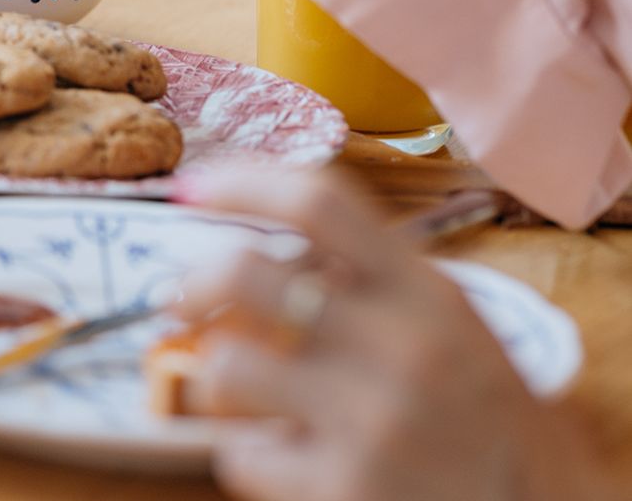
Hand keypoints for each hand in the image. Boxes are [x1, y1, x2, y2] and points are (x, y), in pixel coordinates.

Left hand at [173, 172, 609, 500]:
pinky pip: (241, 455)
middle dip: (193, 283)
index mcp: (424, 292)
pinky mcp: (343, 490)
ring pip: (224, 368)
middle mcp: (400, 349)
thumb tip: (244, 236)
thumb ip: (362, 274)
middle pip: (243, 273)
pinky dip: (254, 455)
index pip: (319, 204)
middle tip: (184, 300)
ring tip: (255, 393)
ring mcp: (371, 424)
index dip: (243, 184)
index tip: (191, 187)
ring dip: (221, 379)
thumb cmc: (471, 404)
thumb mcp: (443, 318)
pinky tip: (295, 456)